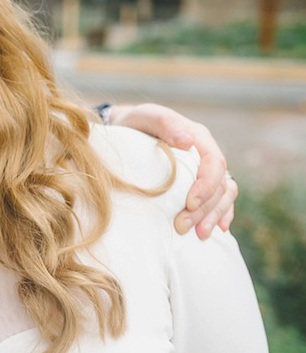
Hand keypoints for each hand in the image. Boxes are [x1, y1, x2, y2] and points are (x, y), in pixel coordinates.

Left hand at [106, 103, 236, 239]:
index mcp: (200, 138)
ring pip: (224, 196)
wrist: (129, 129)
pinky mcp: (200, 184)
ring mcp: (206, 171)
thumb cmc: (138, 122)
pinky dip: (220, 215)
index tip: (190, 203)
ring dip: (214, 216)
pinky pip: (220, 201)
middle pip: (219, 185)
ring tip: (200, 235)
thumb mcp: (148, 116)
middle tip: (183, 226)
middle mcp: (207, 155)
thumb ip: (167, 124)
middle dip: (205, 209)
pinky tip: (216, 230)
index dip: (206, 185)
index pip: (214, 163)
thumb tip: (188, 141)